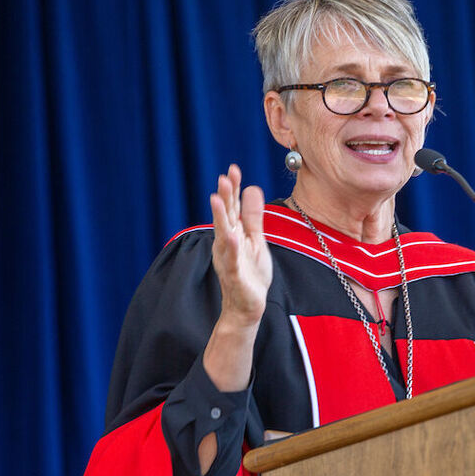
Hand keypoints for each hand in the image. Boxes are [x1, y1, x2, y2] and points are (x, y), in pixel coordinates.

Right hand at [209, 164, 272, 327]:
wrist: (247, 306)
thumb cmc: (250, 273)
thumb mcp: (256, 240)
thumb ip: (253, 216)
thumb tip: (251, 188)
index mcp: (232, 233)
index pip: (232, 207)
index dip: (232, 189)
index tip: (233, 169)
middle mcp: (226, 244)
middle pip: (225, 216)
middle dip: (225, 196)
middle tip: (224, 177)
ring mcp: (229, 259)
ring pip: (224, 234)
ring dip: (220, 217)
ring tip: (218, 198)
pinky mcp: (234, 275)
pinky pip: (232, 260)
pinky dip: (232, 247)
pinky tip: (232, 235)